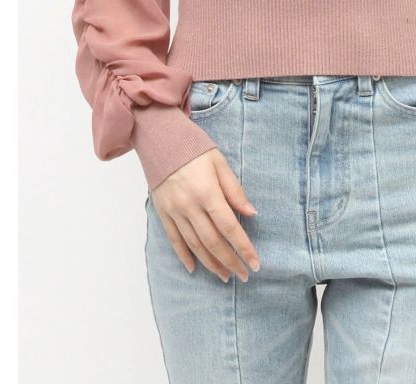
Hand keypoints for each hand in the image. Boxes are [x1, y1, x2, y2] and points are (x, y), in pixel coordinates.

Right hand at [150, 148, 259, 282]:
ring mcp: (174, 211)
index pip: (229, 227)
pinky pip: (174, 239)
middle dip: (231, 261)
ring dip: (211, 264)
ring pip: (194, 245)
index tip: (255, 263)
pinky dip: (184, 256)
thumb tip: (252, 214)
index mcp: (207, 192)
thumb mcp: (220, 163)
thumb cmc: (194, 148)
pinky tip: (194, 268)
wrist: (160, 139)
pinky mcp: (163, 212)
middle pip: (213, 242)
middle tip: (244, 275)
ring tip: (225, 276)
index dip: (244, 248)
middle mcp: (189, 206)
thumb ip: (235, 190)